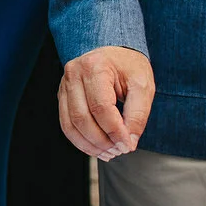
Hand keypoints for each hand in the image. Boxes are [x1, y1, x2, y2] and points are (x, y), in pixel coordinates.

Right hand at [58, 46, 154, 160]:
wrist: (114, 52)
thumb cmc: (129, 66)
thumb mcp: (143, 85)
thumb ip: (138, 114)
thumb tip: (129, 141)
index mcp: (95, 67)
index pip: (101, 107)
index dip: (115, 131)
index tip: (128, 145)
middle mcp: (74, 74)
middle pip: (82, 117)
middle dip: (102, 141)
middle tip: (120, 150)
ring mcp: (65, 85)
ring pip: (70, 124)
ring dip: (89, 145)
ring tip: (109, 153)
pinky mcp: (62, 96)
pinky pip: (66, 124)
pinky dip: (80, 141)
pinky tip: (96, 148)